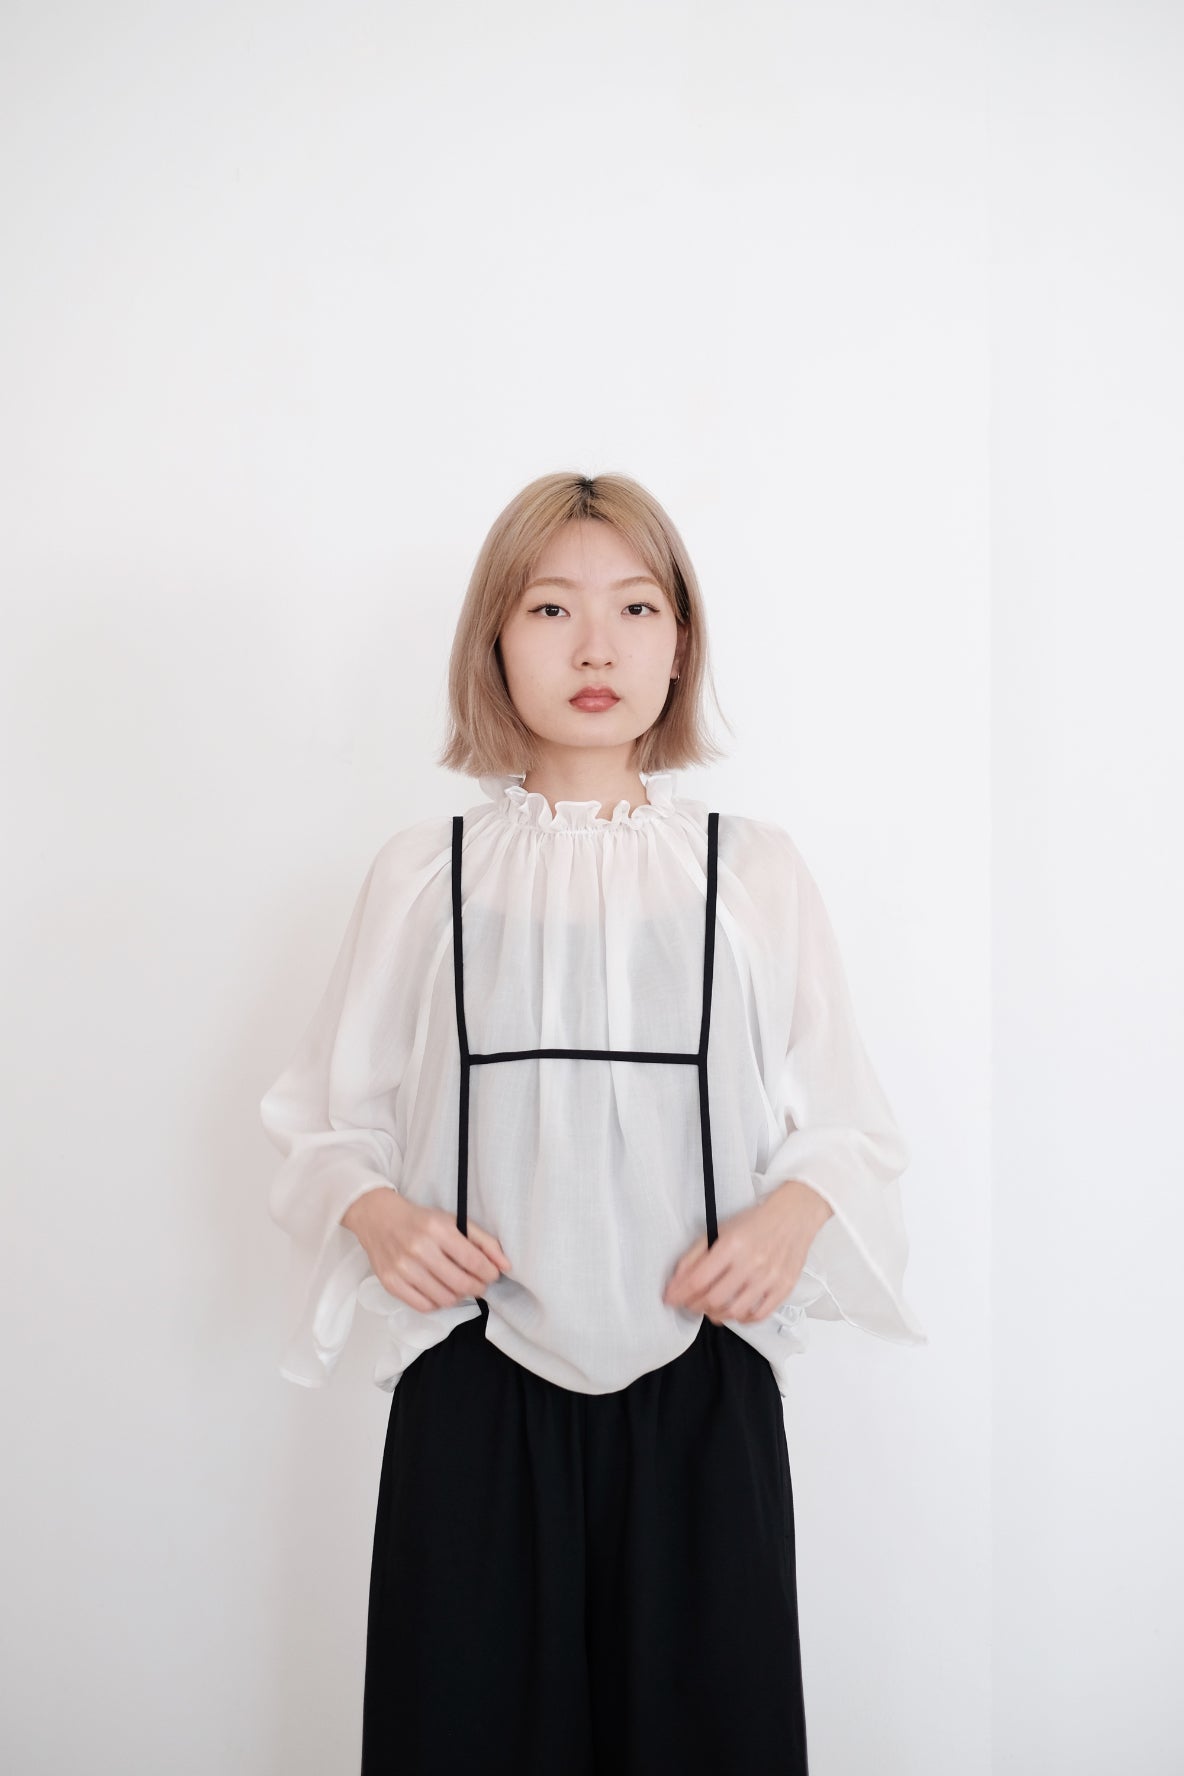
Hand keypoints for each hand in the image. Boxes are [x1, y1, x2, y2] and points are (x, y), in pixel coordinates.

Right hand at [341, 1187, 511, 1312]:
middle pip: (461, 1283)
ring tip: (459, 1286)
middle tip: (479, 1284)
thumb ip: (483, 1241)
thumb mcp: (453, 1220)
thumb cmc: (421, 1220)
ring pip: (444, 1298)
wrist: (378, 1218)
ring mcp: (403, 1268)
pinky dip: (437, 1303)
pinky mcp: (391, 1283)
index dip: (490, 1273)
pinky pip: (424, 1306)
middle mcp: (419, 1249)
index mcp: (437, 1229)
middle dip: (478, 1288)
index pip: (473, 1261)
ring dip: (459, 1296)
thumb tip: (505, 1265)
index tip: (492, 1274)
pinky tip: (440, 1291)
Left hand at [662, 1180, 833, 1323]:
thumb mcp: (720, 1229)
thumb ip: (696, 1254)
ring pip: (734, 1311)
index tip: (670, 1298)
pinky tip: (733, 1312)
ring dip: (715, 1314)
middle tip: (688, 1303)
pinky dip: (741, 1319)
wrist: (793, 1217)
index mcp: (732, 1245)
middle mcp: (752, 1263)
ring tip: (709, 1308)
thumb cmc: (755, 1223)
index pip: (698, 1279)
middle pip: (714, 1299)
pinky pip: (758, 1315)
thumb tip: (677, 1279)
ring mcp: (769, 1278)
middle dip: (694, 1305)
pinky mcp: (783, 1289)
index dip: (679, 1293)